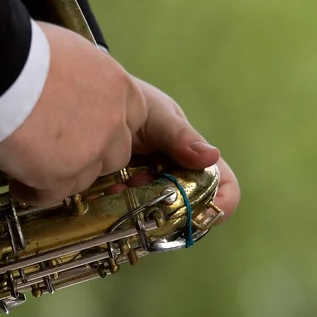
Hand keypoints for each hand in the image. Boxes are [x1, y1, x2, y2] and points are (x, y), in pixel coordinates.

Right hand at [0, 22, 238, 223]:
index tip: (202, 163)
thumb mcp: (80, 62)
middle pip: (111, 158)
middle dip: (83, 154)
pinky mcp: (67, 179)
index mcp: (123, 92)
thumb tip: (177, 139)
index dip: (175, 146)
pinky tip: (14, 156)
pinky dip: (29, 184)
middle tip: (54, 140)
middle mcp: (117, 126)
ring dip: (52, 167)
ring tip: (24, 139)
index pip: (161, 125)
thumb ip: (104, 91)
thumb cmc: (28, 58)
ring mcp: (94, 155)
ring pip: (79, 178)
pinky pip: (47, 194)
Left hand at [118, 77, 239, 223]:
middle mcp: (176, 177)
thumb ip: (180, 135)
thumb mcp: (158, 114)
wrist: (95, 105)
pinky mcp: (126, 195)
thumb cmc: (134, 101)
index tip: (199, 213)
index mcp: (193, 157)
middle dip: (169, 206)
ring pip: (158, 215)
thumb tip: (211, 156)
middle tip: (142, 185)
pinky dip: (121, 206)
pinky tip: (109, 190)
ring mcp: (151, 189)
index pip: (221, 184)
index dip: (219, 203)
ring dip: (142, 206)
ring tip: (121, 185)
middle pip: (188, 209)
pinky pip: (129, 212)